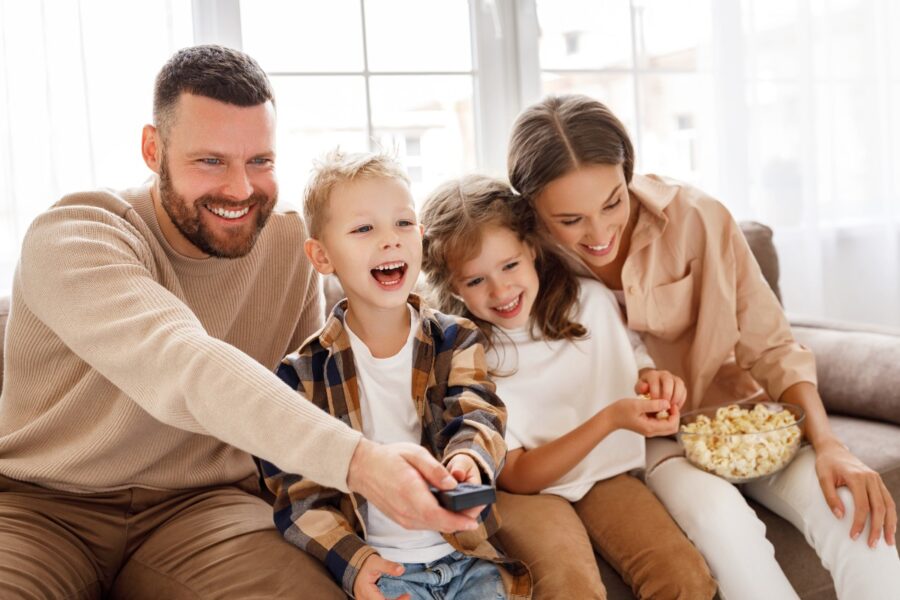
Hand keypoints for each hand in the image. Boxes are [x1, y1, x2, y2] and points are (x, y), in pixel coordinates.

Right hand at [347, 439, 478, 532]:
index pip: (438, 515)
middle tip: (476, 507)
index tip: (474, 519)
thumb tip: (453, 485)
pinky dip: (440, 520)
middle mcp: (406, 512)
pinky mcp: (402, 521)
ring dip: (452, 522)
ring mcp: (403, 519)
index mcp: (410, 493)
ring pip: (434, 527)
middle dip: (462, 521)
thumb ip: (434, 470)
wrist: (363, 468)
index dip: (459, 520)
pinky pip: (426, 525)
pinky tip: (448, 510)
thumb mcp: (414, 453)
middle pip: (440, 525)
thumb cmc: (389, 458)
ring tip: (466, 508)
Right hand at [353, 554, 409, 599]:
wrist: (352, 564)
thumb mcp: (376, 562)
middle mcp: (364, 599)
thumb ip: (388, 566)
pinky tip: (398, 597)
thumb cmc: (363, 564)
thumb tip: (401, 570)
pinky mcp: (368, 599)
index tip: (407, 595)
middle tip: (407, 597)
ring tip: (404, 597)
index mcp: (366, 592)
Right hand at [608, 396, 679, 437]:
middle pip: (672, 428)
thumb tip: (667, 403)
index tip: (670, 403)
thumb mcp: (637, 405)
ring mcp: (650, 430)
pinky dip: (662, 415)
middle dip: (674, 415)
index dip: (675, 414)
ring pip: (667, 426)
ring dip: (668, 415)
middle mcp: (651, 431)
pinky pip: (661, 423)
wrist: (610, 417)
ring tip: (662, 404)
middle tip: (669, 404)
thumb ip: (653, 404)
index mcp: (650, 427)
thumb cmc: (621, 411)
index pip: (672, 425)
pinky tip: (656, 407)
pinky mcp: (648, 426)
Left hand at [636, 368, 686, 409]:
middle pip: (668, 380)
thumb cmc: (644, 390)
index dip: (655, 391)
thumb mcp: (639, 389)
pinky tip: (676, 407)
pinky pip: (684, 390)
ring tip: (671, 407)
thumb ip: (640, 388)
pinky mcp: (680, 385)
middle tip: (665, 405)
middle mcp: (664, 374)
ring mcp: (674, 378)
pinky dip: (681, 399)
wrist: (652, 388)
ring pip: (679, 384)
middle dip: (667, 393)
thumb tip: (645, 387)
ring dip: (676, 397)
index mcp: (652, 374)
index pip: (655, 380)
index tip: (655, 402)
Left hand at [815, 438, 896, 547]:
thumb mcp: (822, 478)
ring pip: (889, 505)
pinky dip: (891, 515)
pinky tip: (889, 528)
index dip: (859, 523)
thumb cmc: (826, 464)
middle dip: (877, 528)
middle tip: (872, 546)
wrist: (833, 449)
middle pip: (879, 508)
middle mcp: (871, 478)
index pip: (862, 505)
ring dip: (889, 525)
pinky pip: (888, 500)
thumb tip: (839, 517)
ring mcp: (877, 479)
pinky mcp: (878, 482)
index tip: (853, 537)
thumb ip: (830, 496)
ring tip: (888, 542)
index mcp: (857, 477)